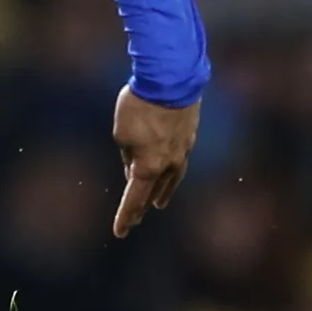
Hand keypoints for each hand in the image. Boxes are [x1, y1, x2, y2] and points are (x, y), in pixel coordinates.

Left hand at [111, 86, 200, 236]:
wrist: (171, 79)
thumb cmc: (138, 106)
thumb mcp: (121, 134)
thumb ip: (127, 157)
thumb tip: (133, 170)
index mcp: (149, 167)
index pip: (135, 199)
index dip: (126, 216)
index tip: (120, 232)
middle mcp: (169, 164)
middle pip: (155, 192)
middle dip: (144, 206)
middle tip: (136, 220)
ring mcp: (183, 151)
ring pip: (172, 179)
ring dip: (163, 192)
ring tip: (159, 203)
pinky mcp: (190, 136)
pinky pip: (179, 161)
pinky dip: (171, 172)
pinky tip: (170, 171)